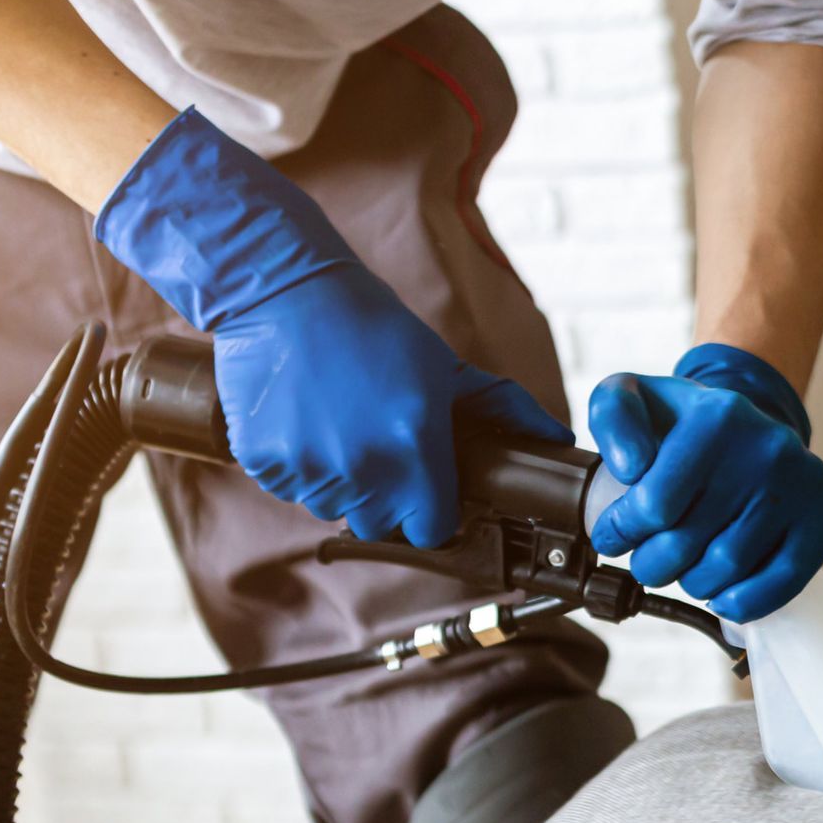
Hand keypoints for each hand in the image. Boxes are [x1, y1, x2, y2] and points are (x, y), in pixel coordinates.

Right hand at [97, 108, 568, 546]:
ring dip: (338, 480)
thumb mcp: (446, 366)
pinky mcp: (264, 461)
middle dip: (383, 498)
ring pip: (331, 507)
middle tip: (376, 446)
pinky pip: (288, 487)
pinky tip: (303, 419)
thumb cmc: (374, 328)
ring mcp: (310, 467)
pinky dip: (294, 465)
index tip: (424, 493)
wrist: (286, 293)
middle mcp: (364, 466)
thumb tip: (558, 437)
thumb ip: (503, 409)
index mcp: (415, 446)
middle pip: (379, 525)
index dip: (430, 514)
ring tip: (336, 423)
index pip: (430, 530)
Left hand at [587, 344, 822, 622]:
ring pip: (727, 569)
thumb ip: (612, 416)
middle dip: (652, 564)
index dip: (621, 532)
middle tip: (647, 561)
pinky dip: (743, 601)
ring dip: (692, 582)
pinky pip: (782, 583)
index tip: (614, 536)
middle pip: (687, 544)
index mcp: (719, 416)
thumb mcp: (632, 398)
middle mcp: (768, 447)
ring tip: (685, 568)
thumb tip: (632, 467)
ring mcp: (805, 483)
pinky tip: (722, 595)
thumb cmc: (681, 426)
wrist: (747, 430)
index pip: (654, 505)